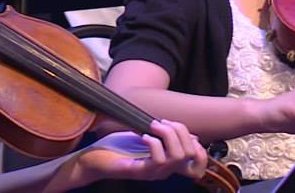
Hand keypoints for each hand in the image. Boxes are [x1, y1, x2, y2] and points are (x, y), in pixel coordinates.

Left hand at [76, 120, 207, 183]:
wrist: (93, 158)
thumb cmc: (118, 147)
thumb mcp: (148, 137)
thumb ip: (168, 137)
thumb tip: (192, 134)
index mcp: (168, 164)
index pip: (197, 166)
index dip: (201, 151)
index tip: (185, 134)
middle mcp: (163, 172)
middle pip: (189, 153)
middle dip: (180, 130)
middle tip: (162, 121)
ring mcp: (152, 173)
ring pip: (177, 156)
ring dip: (167, 134)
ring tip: (153, 126)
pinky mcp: (139, 172)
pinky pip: (158, 160)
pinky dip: (154, 143)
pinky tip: (144, 136)